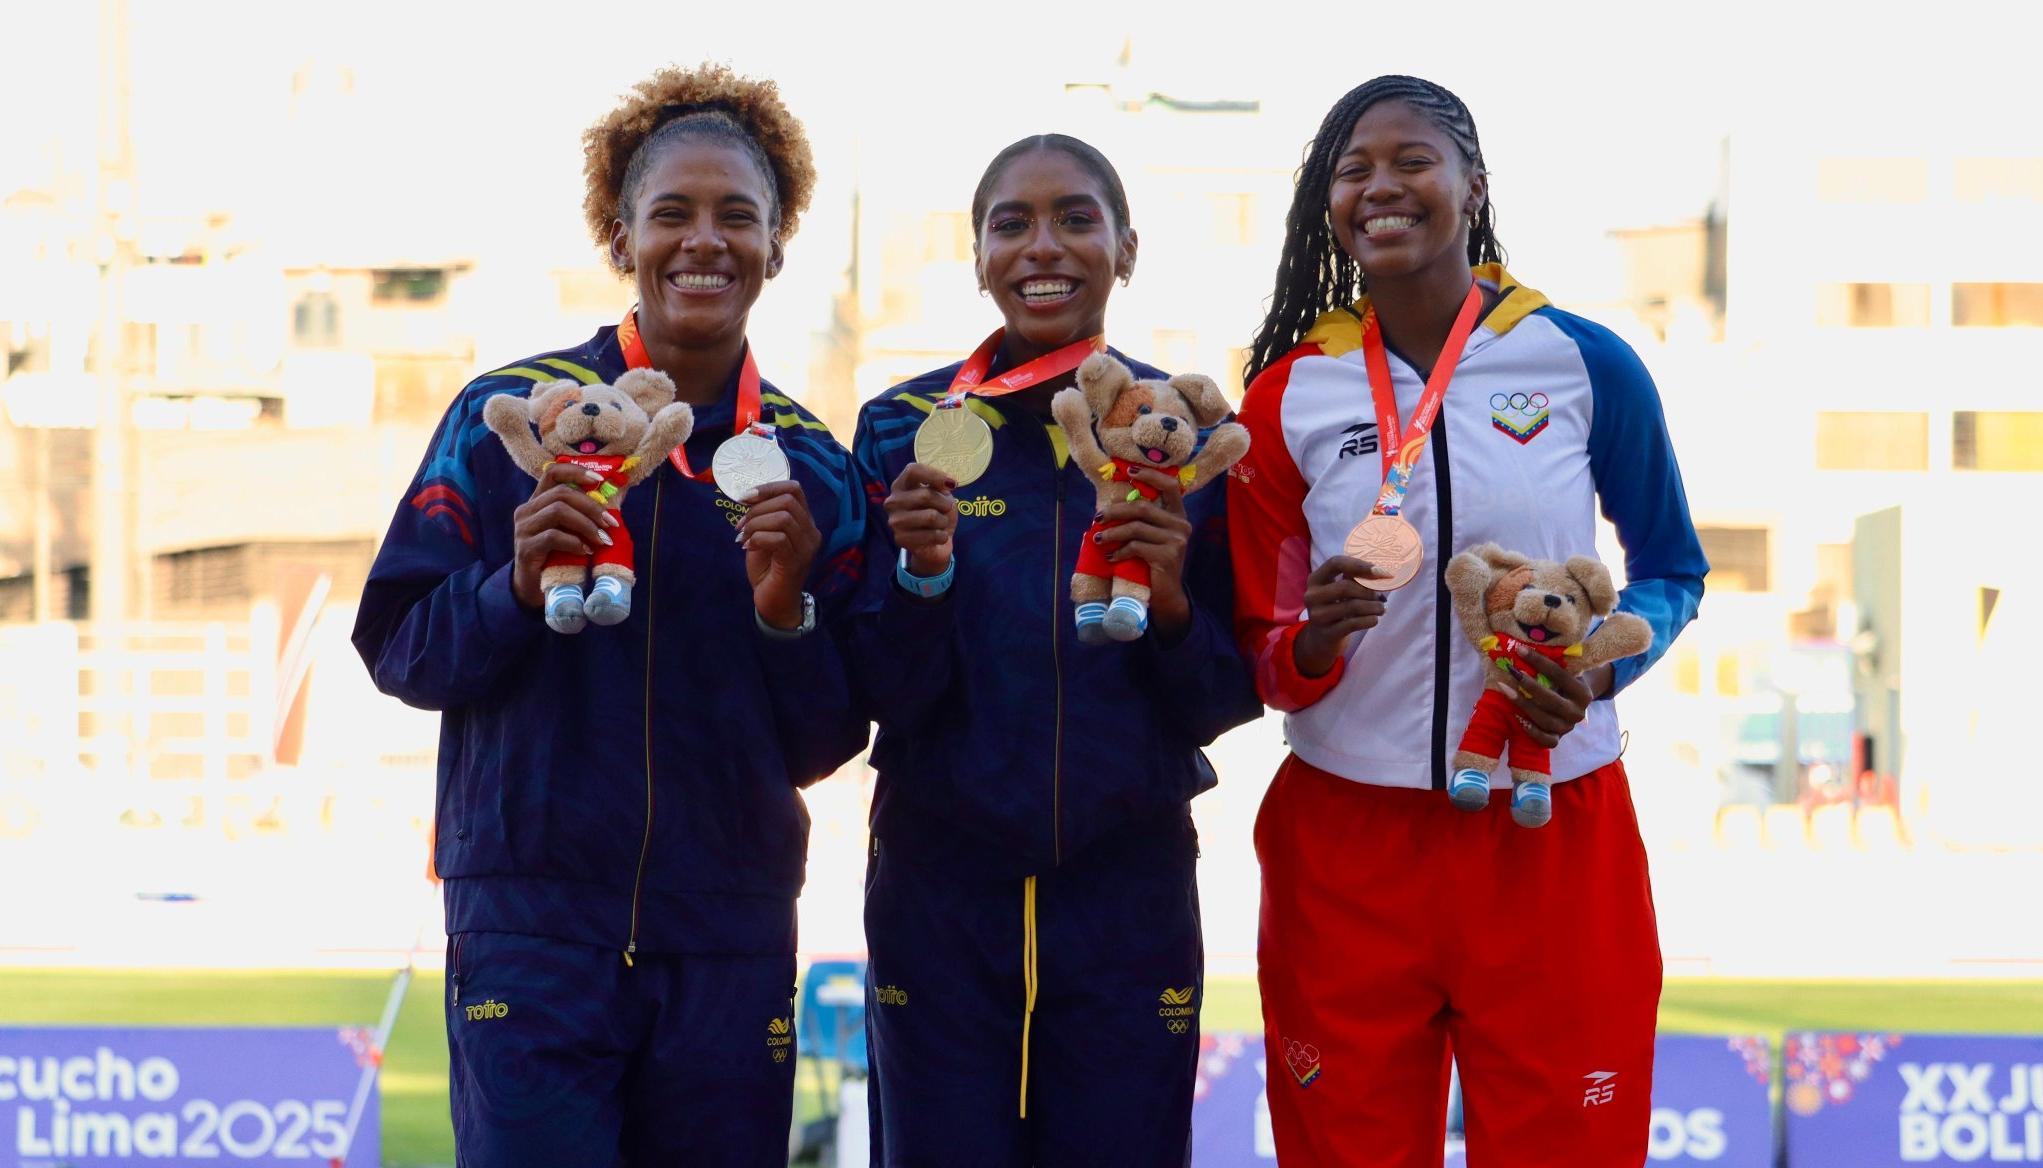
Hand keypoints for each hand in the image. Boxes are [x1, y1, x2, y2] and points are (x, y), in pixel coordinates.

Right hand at [510, 461, 617, 609]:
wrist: (534, 587)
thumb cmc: (557, 556)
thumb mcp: (570, 531)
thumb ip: (581, 516)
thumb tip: (612, 505)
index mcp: (537, 501)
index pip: (552, 473)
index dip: (576, 471)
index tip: (599, 480)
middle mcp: (526, 510)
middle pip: (561, 493)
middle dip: (591, 506)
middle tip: (611, 523)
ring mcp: (523, 528)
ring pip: (558, 511)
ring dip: (586, 524)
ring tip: (602, 540)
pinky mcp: (525, 548)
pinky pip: (553, 536)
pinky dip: (574, 542)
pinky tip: (586, 551)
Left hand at [738, 480, 819, 628]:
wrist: (775, 603)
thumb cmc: (768, 570)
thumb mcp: (763, 536)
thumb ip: (763, 517)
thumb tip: (748, 497)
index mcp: (804, 522)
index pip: (794, 489)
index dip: (768, 488)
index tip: (745, 498)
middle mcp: (811, 532)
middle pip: (788, 500)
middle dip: (757, 508)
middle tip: (741, 525)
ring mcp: (806, 547)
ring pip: (783, 518)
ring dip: (756, 524)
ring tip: (743, 537)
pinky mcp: (796, 562)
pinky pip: (778, 539)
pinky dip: (758, 538)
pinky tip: (747, 547)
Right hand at [885, 463, 957, 578]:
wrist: (935, 543)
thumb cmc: (937, 513)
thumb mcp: (941, 494)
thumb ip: (940, 485)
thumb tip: (948, 483)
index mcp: (900, 485)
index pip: (913, 470)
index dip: (934, 475)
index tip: (952, 484)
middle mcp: (892, 501)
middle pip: (925, 495)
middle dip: (944, 504)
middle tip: (946, 509)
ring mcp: (894, 521)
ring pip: (930, 516)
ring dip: (943, 521)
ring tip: (940, 524)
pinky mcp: (900, 539)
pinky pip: (932, 535)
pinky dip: (942, 536)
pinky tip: (937, 536)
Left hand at [1096, 467, 1194, 641]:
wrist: (1166, 595)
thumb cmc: (1153, 563)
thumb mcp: (1151, 537)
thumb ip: (1142, 520)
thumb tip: (1111, 504)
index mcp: (1179, 516)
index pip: (1171, 486)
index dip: (1150, 476)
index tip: (1130, 471)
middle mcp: (1181, 525)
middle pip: (1143, 508)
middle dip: (1116, 511)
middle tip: (1098, 517)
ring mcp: (1177, 540)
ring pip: (1136, 528)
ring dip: (1112, 533)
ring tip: (1099, 539)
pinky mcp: (1168, 556)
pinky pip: (1136, 547)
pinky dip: (1119, 551)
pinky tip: (1111, 557)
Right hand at [1292, 556, 1386, 677]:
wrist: (1321, 639)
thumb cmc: (1335, 608)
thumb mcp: (1338, 590)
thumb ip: (1354, 578)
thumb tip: (1381, 571)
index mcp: (1315, 579)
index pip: (1336, 563)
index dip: (1360, 564)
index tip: (1381, 571)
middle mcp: (1312, 596)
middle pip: (1346, 586)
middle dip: (1369, 591)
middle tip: (1381, 597)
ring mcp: (1318, 615)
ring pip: (1353, 606)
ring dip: (1374, 607)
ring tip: (1381, 608)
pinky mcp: (1327, 633)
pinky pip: (1354, 623)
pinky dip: (1370, 620)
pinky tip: (1374, 619)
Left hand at [1498, 648, 1604, 748]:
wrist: (1575, 703)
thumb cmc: (1565, 681)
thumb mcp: (1566, 671)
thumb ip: (1554, 663)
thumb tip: (1524, 647)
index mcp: (1583, 693)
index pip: (1560, 675)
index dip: (1540, 662)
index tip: (1520, 650)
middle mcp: (1578, 713)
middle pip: (1553, 701)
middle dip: (1530, 686)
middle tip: (1513, 672)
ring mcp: (1568, 728)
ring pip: (1545, 720)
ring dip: (1524, 705)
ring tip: (1506, 691)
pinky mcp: (1558, 739)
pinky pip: (1546, 740)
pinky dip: (1531, 731)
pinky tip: (1517, 717)